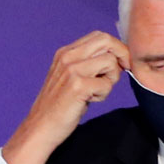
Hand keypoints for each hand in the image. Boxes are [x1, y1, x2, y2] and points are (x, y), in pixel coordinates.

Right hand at [0, 31, 129, 163]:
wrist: (41, 127)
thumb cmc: (60, 105)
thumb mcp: (70, 76)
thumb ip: (89, 62)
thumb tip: (118, 57)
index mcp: (65, 52)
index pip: (100, 36)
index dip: (117, 48)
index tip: (122, 63)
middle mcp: (67, 57)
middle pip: (107, 41)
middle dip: (122, 56)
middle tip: (120, 73)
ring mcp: (71, 70)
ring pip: (110, 62)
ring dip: (111, 79)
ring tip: (97, 91)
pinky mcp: (77, 86)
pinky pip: (106, 84)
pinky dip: (103, 95)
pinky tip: (90, 101)